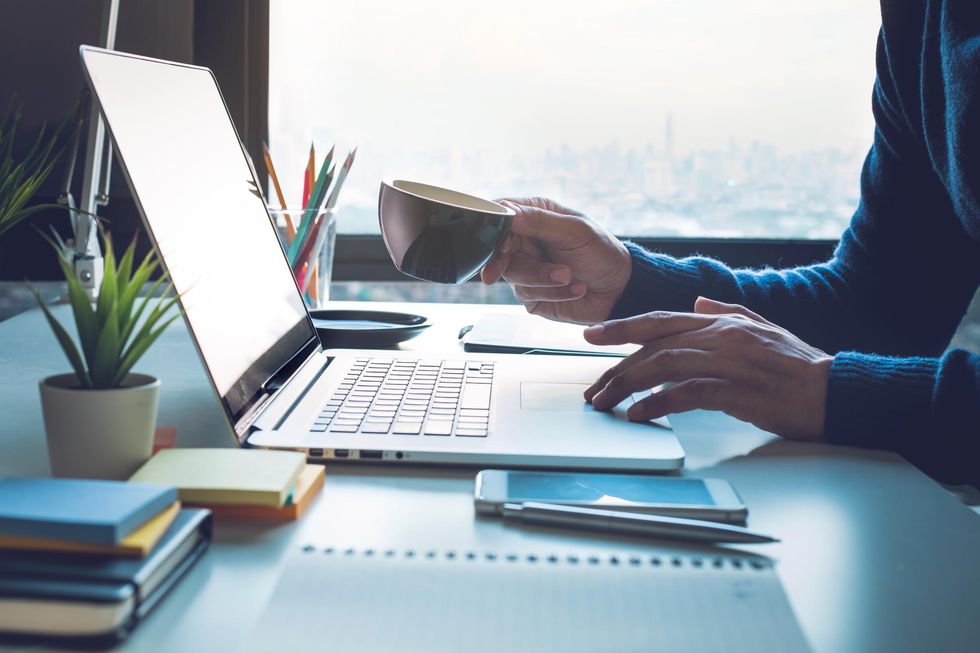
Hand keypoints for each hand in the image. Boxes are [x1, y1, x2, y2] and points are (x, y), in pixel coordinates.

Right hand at [480, 197, 631, 324]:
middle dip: (508, 261)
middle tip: (503, 270)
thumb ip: (540, 221)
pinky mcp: (531, 294)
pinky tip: (575, 288)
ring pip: (513, 274)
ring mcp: (527, 268)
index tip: (503, 242)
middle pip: (498, 248)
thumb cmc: (602, 252)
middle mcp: (526, 241)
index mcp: (534, 216)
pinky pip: (528, 293)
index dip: (495, 229)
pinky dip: (554, 292)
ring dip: (543, 278)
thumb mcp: (575, 231)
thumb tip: (507, 214)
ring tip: (569, 276)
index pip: (501, 215)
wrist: (620, 290)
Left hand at [583, 297, 832, 439]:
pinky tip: (639, 415)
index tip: (592, 335)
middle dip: (616, 366)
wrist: (836, 390)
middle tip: (593, 388)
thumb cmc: (800, 366)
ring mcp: (728, 362)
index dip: (622, 327)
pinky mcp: (737, 390)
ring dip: (628, 385)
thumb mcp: (764, 328)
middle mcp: (721, 336)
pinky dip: (657, 404)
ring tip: (606, 402)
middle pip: (653, 346)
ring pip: (662, 366)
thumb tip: (698, 302)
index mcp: (723, 322)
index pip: (660, 320)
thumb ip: (729, 311)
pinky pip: (686, 394)